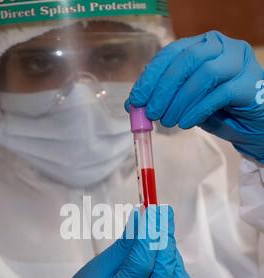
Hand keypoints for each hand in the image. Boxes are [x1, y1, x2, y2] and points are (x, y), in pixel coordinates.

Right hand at [46, 206, 195, 277]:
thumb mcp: (95, 269)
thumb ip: (123, 246)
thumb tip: (144, 217)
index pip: (139, 265)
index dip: (150, 235)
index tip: (154, 210)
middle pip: (163, 277)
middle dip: (165, 243)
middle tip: (160, 221)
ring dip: (174, 261)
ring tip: (160, 247)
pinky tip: (168, 269)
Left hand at [127, 31, 263, 162]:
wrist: (252, 124)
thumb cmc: (219, 110)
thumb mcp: (186, 102)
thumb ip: (163, 98)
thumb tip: (133, 105)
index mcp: (203, 45)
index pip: (172, 53)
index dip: (151, 76)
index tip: (137, 99)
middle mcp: (221, 47)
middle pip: (187, 60)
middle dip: (164, 88)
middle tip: (151, 113)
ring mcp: (238, 62)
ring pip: (204, 74)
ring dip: (180, 101)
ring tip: (168, 122)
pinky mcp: (249, 83)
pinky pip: (219, 94)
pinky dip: (198, 110)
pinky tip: (186, 123)